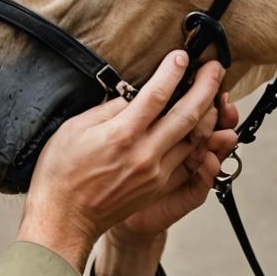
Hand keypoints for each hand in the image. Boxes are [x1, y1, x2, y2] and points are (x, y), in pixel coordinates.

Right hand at [18, 51, 227, 274]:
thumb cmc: (61, 174)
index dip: (173, 71)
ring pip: (194, 138)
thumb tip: (130, 96)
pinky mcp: (159, 187)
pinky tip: (201, 128)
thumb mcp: (74, 130)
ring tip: (213, 94)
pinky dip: (197, 142)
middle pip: (188, 114)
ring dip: (208, 114)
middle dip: (206, 87)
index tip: (181, 56)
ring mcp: (156, 173)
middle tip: (215, 68)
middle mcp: (144, 153)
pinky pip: (187, 161)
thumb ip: (107, 110)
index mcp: (122, 135)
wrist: (65, 219)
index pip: (157, 95)